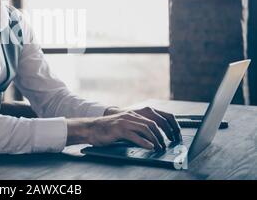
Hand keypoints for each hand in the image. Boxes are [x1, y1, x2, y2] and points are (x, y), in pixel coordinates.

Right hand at [67, 107, 181, 150]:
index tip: (171, 136)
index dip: (165, 127)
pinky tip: (149, 147)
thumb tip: (151, 139)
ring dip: (155, 139)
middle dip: (162, 135)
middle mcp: (131, 116)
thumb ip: (136, 129)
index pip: (154, 119)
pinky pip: (134, 135)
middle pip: (153, 123)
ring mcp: (125, 121)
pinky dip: (144, 141)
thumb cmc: (107, 130)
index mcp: (134, 114)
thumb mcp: (124, 127)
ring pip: (146, 128)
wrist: (91, 128)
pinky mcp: (119, 128)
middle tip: (165, 145)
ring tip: (159, 147)